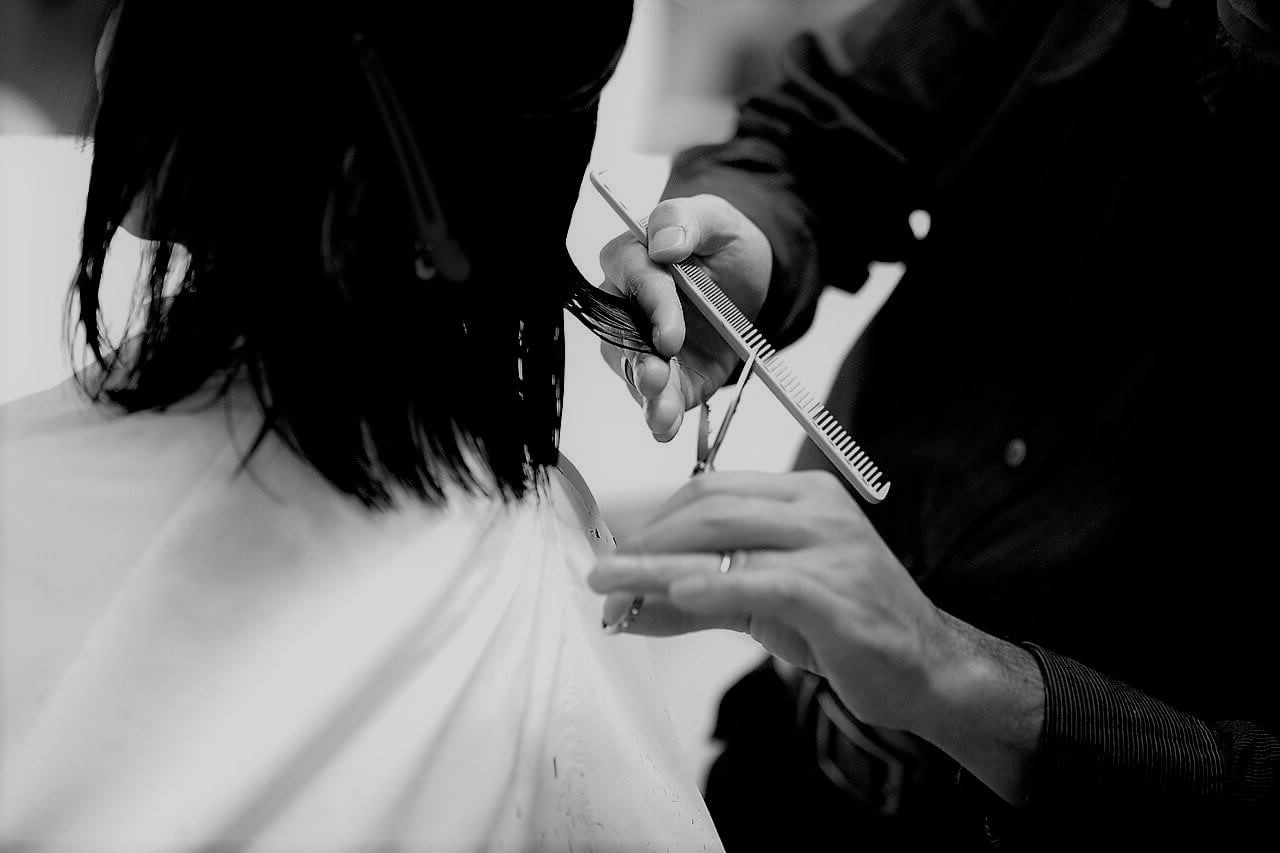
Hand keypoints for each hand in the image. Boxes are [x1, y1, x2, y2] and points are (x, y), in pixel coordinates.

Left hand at [587, 470, 957, 734]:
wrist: (928, 670)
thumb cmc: (847, 627)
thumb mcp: (765, 605)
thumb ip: (699, 598)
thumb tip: (627, 606)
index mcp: (805, 496)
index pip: (713, 489)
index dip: (656, 519)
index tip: (618, 552)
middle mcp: (819, 511)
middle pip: (713, 507)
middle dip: (649, 540)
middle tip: (603, 573)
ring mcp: (833, 549)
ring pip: (729, 540)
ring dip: (661, 565)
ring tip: (615, 588)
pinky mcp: (838, 595)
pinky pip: (766, 582)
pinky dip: (715, 585)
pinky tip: (677, 594)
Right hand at [598, 194, 771, 441]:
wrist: (746, 280)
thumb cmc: (721, 243)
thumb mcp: (716, 219)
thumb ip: (686, 220)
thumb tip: (664, 244)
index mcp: (632, 259)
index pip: (634, 281)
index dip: (653, 309)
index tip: (670, 334)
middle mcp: (627, 308)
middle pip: (623, 336)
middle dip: (640, 361)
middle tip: (655, 379)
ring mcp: (643, 347)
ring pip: (634, 372)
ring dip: (647, 396)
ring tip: (662, 415)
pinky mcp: (667, 377)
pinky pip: (657, 399)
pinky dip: (660, 417)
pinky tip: (666, 430)